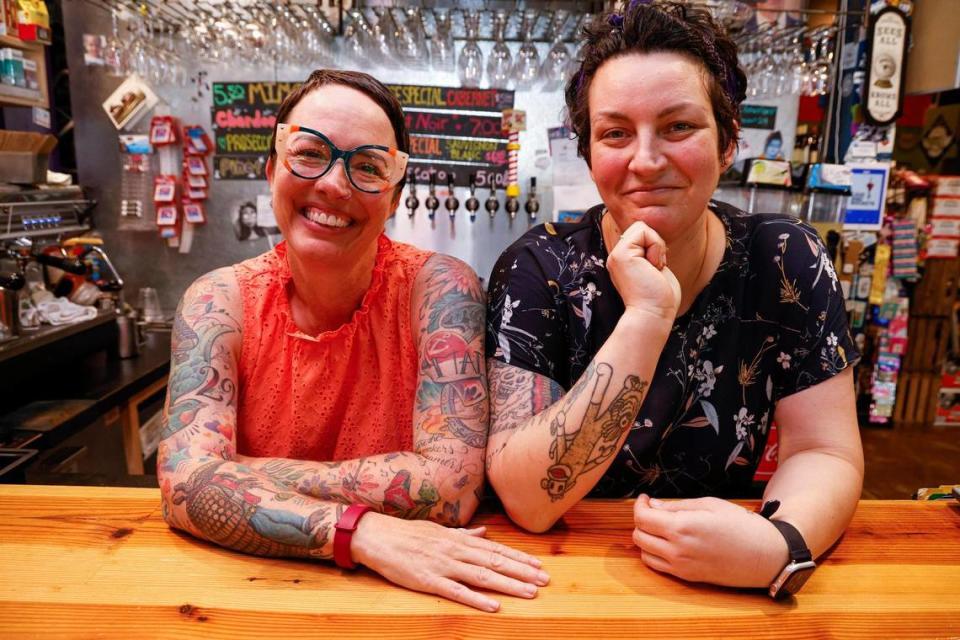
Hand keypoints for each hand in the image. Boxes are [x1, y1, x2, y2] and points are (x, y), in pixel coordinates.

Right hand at [352, 512, 549, 611]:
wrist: (376, 536)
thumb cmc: (407, 534)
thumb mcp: (438, 530)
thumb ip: (462, 533)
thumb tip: (483, 532)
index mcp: (458, 539)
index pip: (495, 549)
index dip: (519, 558)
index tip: (538, 565)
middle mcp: (455, 550)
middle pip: (495, 562)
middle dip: (522, 572)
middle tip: (545, 580)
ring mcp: (443, 565)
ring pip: (482, 576)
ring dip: (508, 585)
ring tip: (530, 592)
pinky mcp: (428, 581)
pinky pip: (456, 591)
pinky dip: (476, 599)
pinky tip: (494, 606)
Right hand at [606, 221, 680, 320]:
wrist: (653, 315)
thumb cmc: (660, 299)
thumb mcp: (656, 269)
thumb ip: (651, 253)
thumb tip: (656, 238)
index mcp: (624, 261)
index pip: (641, 234)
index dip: (655, 245)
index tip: (656, 269)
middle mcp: (617, 256)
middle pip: (641, 227)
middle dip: (656, 244)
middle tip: (655, 268)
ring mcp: (616, 255)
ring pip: (642, 227)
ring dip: (656, 245)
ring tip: (653, 269)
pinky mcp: (621, 255)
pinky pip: (643, 231)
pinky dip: (655, 246)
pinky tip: (653, 267)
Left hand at [632, 495, 787, 587]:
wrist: (764, 556)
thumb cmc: (741, 526)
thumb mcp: (710, 504)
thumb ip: (677, 506)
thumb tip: (654, 505)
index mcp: (682, 527)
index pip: (642, 518)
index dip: (639, 505)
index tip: (645, 498)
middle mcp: (677, 549)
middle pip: (639, 535)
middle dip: (641, 520)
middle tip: (652, 510)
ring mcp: (681, 566)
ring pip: (644, 553)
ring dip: (645, 538)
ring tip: (659, 527)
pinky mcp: (687, 577)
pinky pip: (658, 566)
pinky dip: (654, 553)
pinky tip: (667, 543)